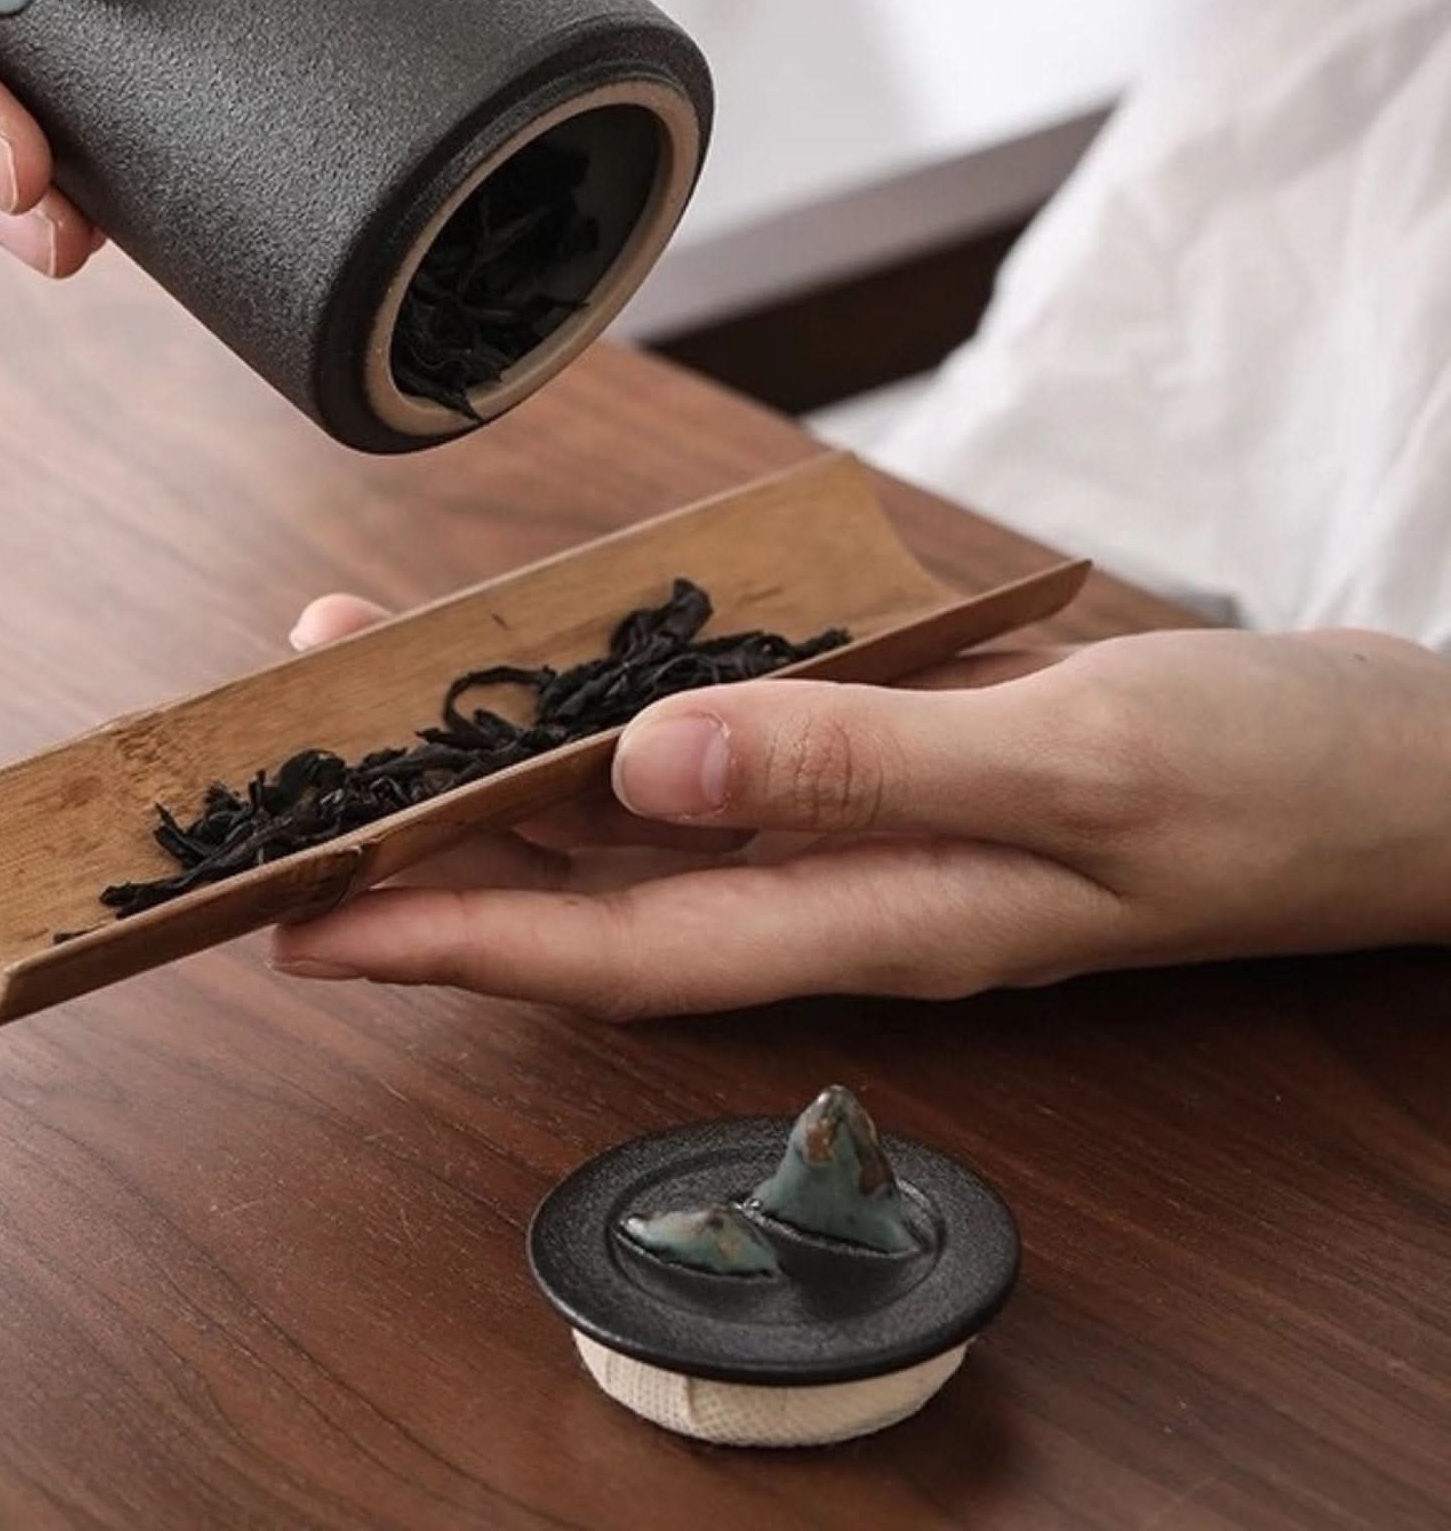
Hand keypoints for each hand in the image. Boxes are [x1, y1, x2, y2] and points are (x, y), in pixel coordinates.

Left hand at [270, 596, 1450, 1016]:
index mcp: (875, 915)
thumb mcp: (1075, 769)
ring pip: (645, 815)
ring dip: (508, 771)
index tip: (306, 921)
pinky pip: (722, 748)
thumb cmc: (1269, 779)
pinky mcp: (895, 761)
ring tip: (378, 702)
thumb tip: (651, 768)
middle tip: (288, 791)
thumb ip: (860, 768)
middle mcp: (844, 883)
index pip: (613, 951)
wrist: (1398, 770)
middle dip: (433, 849)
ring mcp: (867, 824)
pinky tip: (569, 676)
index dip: (449, 940)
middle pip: (595, 888)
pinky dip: (625, 711)